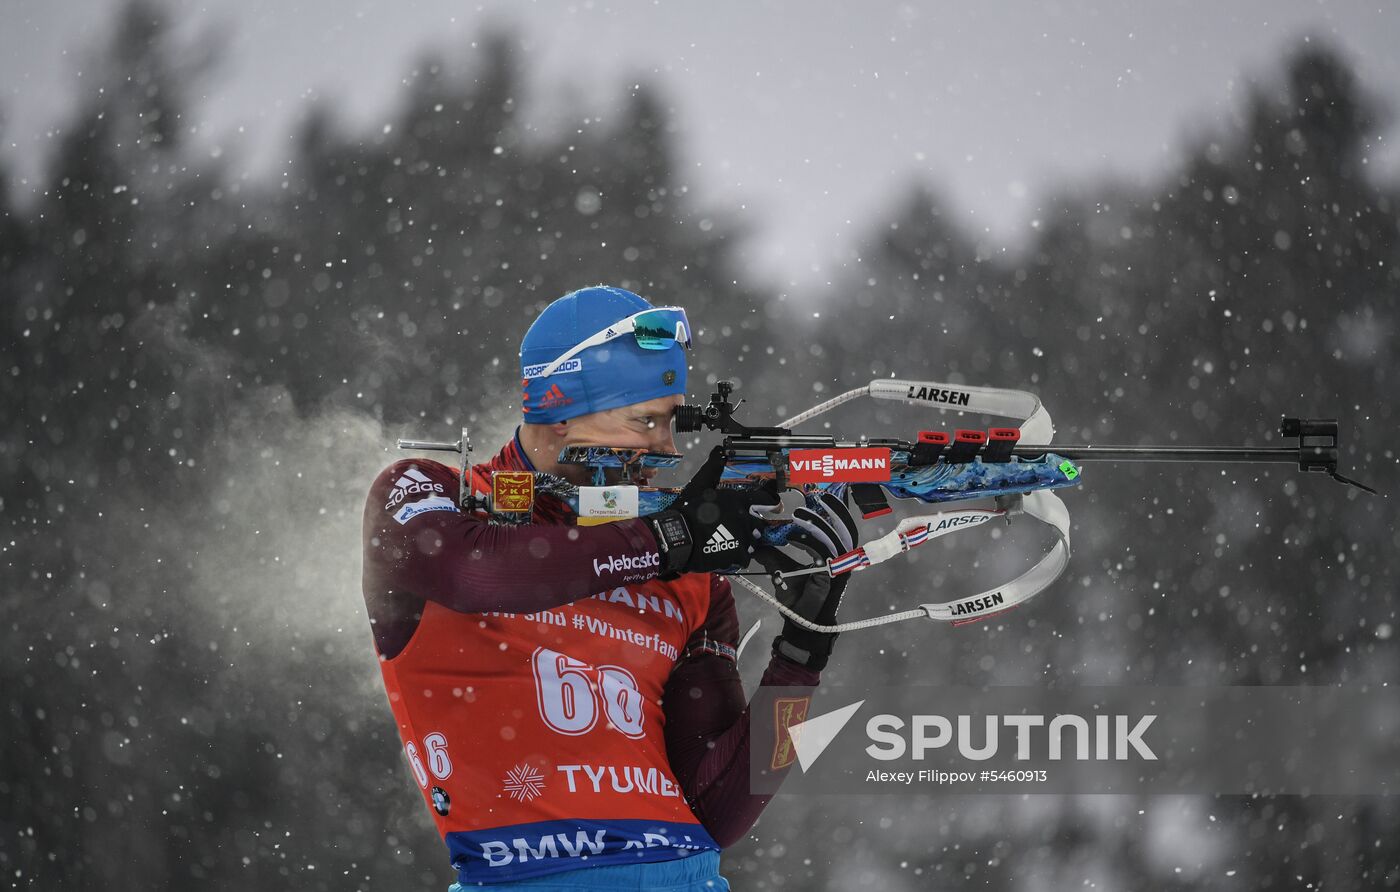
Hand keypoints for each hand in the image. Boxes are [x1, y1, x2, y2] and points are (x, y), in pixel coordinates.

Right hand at [647, 445, 781, 575]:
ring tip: (729, 542)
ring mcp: (743, 536)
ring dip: (744, 541)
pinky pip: (745, 557)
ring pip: (752, 540)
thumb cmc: (688, 511)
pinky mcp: (738, 554)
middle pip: (758, 522)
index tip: (774, 505)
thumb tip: (719, 451)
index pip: (763, 498)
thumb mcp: (700, 484)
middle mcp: (744, 517)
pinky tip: (727, 553)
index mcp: (738, 499)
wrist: (679, 536)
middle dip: (750, 525)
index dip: (770, 502)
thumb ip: (713, 468)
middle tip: (736, 528)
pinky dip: (738, 557)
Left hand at [756, 491, 859, 671]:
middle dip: (833, 511)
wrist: (801, 622)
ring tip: (804, 513)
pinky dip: (813, 541)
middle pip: (843, 528)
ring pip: (837, 537)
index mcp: (832, 555)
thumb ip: (772, 554)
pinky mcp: (834, 575)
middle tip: (819, 497)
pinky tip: (797, 534)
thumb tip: (756, 539)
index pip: (836, 529)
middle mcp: (839, 559)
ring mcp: (839, 567)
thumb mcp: (781, 571)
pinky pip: (826, 552)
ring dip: (821, 523)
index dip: (829, 513)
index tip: (814, 500)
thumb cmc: (796, 598)